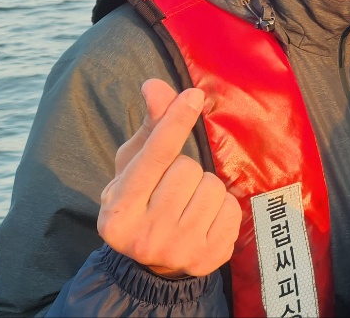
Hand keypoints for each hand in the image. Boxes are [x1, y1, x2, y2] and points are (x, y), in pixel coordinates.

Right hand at [97, 79, 240, 277]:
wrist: (153, 263)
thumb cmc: (144, 200)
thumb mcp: (135, 167)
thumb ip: (151, 128)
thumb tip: (155, 85)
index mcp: (118, 210)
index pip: (154, 156)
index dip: (175, 122)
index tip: (193, 96)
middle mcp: (144, 235)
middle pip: (189, 169)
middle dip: (186, 169)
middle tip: (173, 188)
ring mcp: (177, 250)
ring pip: (213, 187)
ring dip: (206, 188)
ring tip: (188, 204)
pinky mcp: (208, 259)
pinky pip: (232, 209)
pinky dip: (223, 207)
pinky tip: (204, 219)